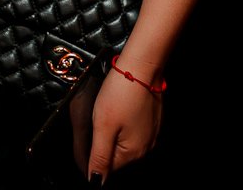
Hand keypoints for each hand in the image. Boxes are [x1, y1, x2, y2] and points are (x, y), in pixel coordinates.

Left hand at [87, 63, 162, 180]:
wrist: (141, 64)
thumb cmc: (120, 93)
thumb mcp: (103, 126)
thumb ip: (100, 157)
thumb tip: (96, 183)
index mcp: (133, 153)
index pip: (107, 168)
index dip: (94, 154)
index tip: (89, 133)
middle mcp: (146, 148)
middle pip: (117, 155)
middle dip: (104, 142)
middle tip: (97, 118)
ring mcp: (152, 133)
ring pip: (125, 141)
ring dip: (114, 131)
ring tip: (107, 110)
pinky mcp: (153, 120)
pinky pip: (134, 129)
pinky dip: (124, 122)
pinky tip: (119, 107)